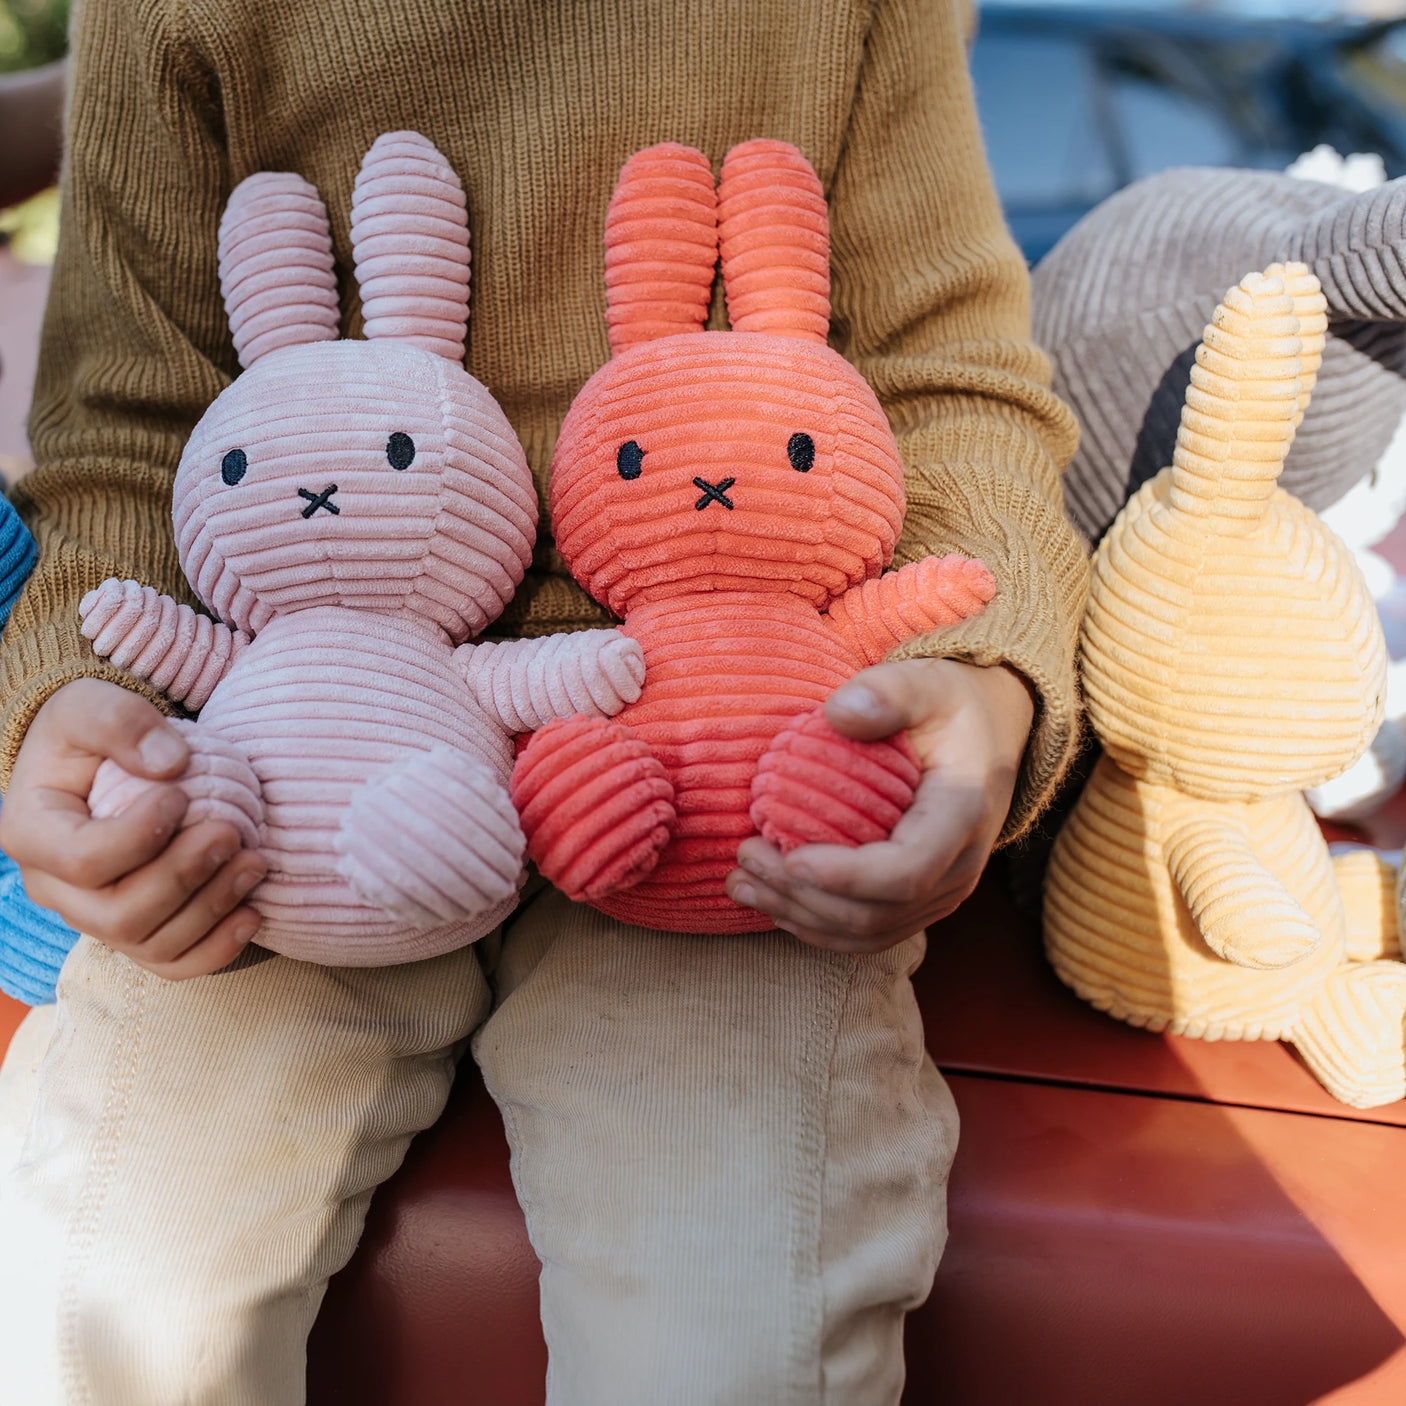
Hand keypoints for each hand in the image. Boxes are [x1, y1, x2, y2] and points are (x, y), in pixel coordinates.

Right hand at [0, 679, 265, 979]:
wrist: (99, 762)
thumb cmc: (91, 733)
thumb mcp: (91, 704)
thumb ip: (123, 722)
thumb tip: (171, 766)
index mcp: (33, 835)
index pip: (83, 861)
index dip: (139, 837)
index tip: (180, 796)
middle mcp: (56, 889)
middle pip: (120, 915)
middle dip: (185, 877)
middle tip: (232, 833)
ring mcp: (96, 917)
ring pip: (151, 943)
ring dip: (212, 908)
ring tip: (255, 861)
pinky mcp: (137, 930)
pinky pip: (173, 962)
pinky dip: (218, 948)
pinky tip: (254, 911)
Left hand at [725, 659, 1032, 952]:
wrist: (987, 733)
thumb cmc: (949, 706)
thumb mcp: (926, 683)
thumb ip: (886, 692)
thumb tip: (839, 713)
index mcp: (962, 815)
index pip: (906, 871)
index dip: (844, 876)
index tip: (788, 855)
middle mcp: (959, 868)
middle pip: (876, 912)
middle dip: (802, 894)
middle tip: (745, 856)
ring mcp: (941, 893)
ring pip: (867, 932)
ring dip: (798, 915)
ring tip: (741, 883)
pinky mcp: (919, 902)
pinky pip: (868, 933)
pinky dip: (816, 925)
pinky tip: (773, 901)